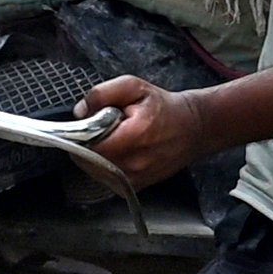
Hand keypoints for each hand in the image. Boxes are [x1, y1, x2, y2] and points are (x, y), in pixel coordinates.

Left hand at [77, 74, 212, 188]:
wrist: (193, 128)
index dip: (83, 134)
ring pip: (96, 171)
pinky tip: (118, 153)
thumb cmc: (164, 107)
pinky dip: (105, 167)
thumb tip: (80, 112)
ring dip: (95, 156)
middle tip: (104, 130)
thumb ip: (103, 93)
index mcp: (136, 134)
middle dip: (89, 144)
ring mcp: (137, 177)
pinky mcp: (136, 186)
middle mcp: (136, 161)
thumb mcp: (134, 87)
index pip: (90, 144)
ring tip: (114, 141)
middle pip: (90, 160)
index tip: (90, 124)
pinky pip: (107, 179)